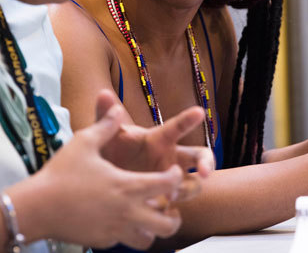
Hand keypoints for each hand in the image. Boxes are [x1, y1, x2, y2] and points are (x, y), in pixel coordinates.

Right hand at [14, 100, 187, 249]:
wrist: (37, 207)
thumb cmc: (61, 172)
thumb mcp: (84, 141)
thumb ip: (105, 125)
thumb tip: (116, 108)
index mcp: (128, 186)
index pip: (168, 184)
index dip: (177, 177)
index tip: (173, 172)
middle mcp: (128, 212)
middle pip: (168, 224)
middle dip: (175, 215)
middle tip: (171, 204)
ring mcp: (116, 230)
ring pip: (149, 241)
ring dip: (153, 229)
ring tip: (149, 217)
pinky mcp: (102, 241)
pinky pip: (125, 242)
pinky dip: (129, 233)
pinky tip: (120, 220)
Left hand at [95, 89, 213, 201]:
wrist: (100, 183)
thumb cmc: (110, 153)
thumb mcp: (107, 137)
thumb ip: (106, 117)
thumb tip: (102, 93)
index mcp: (159, 140)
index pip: (177, 127)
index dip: (188, 119)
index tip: (199, 111)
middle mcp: (170, 159)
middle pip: (200, 157)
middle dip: (207, 163)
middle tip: (204, 172)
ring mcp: (170, 181)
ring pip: (192, 185)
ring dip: (186, 190)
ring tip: (169, 196)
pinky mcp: (165, 201)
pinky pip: (177, 207)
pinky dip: (171, 210)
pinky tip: (160, 213)